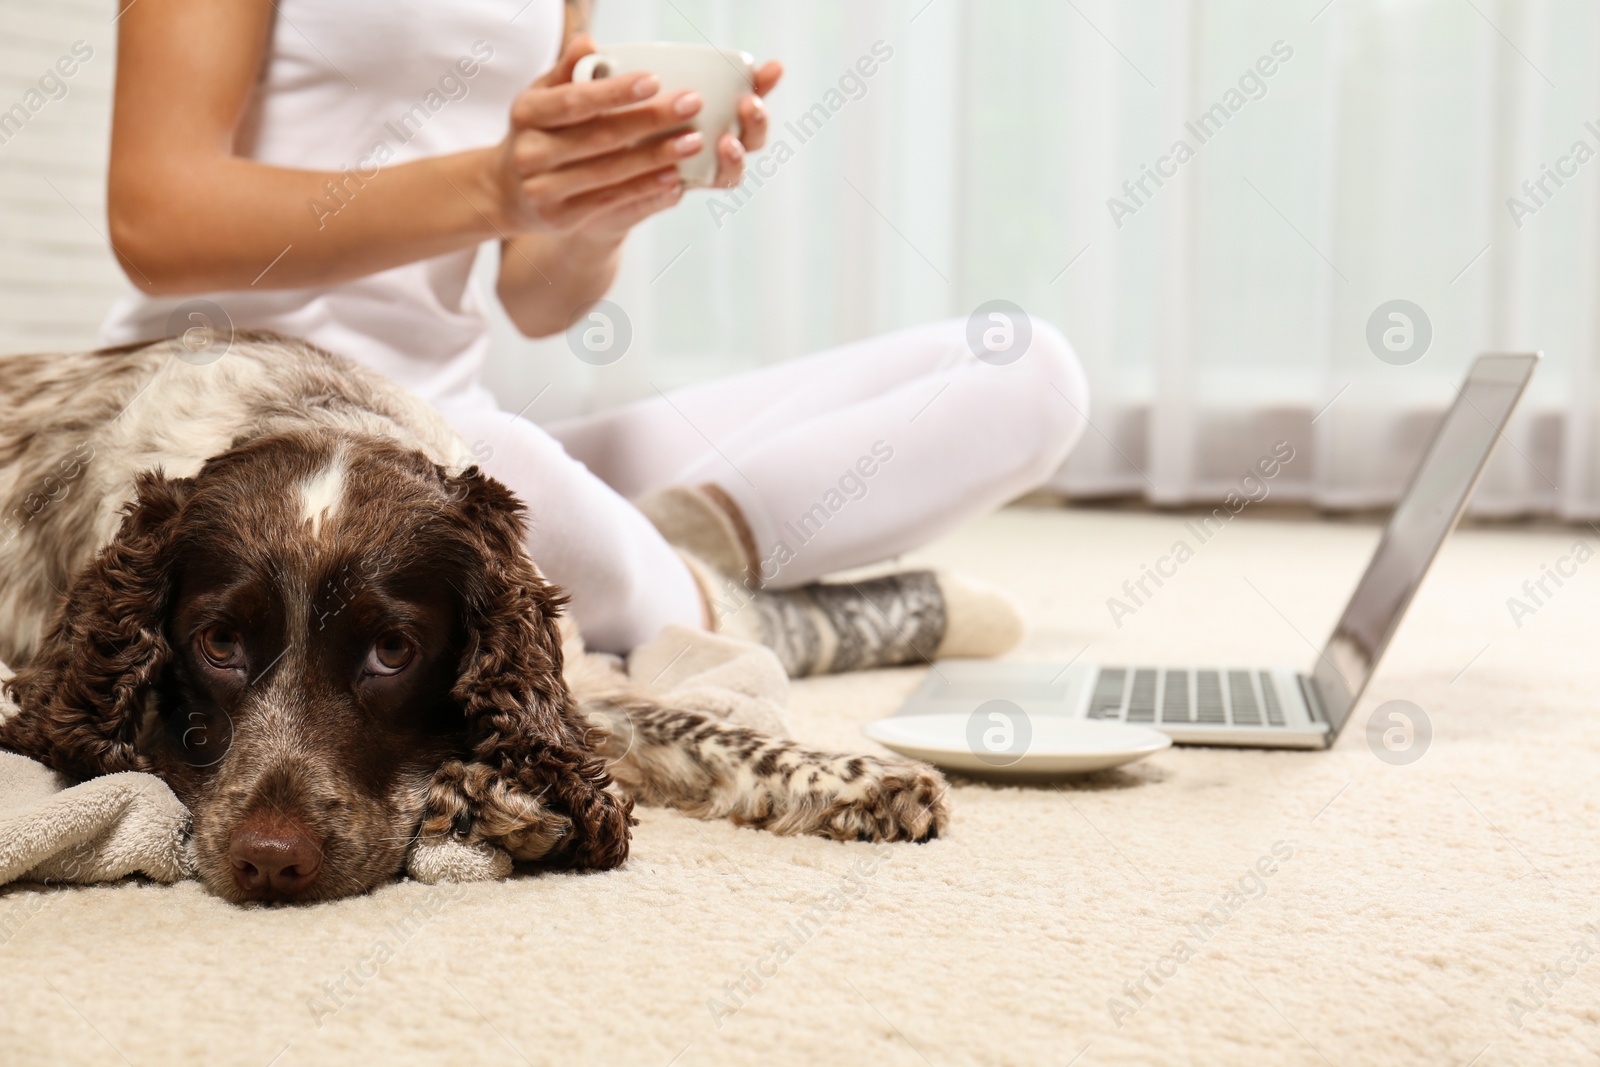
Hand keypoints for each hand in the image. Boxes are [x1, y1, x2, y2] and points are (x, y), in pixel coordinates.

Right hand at [491, 36, 702, 236]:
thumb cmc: (537, 133)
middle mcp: (530, 153)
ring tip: (692, 142)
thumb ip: (567, 72)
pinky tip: (673, 177)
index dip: (615, 93)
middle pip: (600, 137)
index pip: (576, 101)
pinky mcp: (560, 218)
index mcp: (527, 113)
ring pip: (609, 172)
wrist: (507, 192)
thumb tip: (590, 43)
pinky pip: (610, 201)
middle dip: (650, 120)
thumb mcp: (542, 97)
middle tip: (690, 106)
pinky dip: (644, 189)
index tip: (655, 81)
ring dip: (656, 158)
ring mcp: (543, 190)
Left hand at [579, 58, 784, 234]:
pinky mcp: (674, 193)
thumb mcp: (582, 100)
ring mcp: (693, 168)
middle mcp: (705, 138)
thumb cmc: (585, 130)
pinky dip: (701, 182)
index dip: (762, 83)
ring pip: (731, 167)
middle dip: (757, 119)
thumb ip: (587, 72)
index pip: (740, 91)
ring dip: (736, 155)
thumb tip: (587, 41)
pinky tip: (688, 177)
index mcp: (696, 107)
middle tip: (748, 105)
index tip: (774, 68)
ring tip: (726, 143)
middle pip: (748, 132)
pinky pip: (699, 191)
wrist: (570, 184)